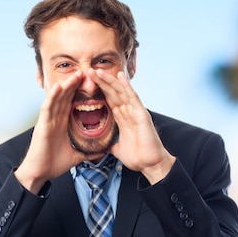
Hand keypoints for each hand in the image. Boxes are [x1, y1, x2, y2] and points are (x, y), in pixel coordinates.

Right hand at [15, 71, 86, 193]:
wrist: (40, 173)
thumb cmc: (54, 163)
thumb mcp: (77, 155)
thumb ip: (89, 150)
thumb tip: (103, 150)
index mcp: (63, 123)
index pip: (73, 104)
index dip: (82, 93)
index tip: (93, 84)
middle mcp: (56, 119)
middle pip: (66, 97)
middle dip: (76, 84)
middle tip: (87, 72)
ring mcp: (48, 120)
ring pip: (57, 98)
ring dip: (66, 85)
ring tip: (76, 74)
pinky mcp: (42, 124)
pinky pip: (47, 107)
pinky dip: (52, 96)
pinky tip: (58, 87)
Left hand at [89, 69, 174, 183]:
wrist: (150, 165)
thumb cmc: (138, 157)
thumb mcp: (117, 150)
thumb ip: (110, 144)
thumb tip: (100, 146)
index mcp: (123, 119)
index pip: (109, 100)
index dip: (99, 91)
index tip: (87, 83)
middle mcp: (129, 112)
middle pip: (113, 93)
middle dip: (101, 82)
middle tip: (88, 71)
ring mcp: (135, 112)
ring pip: (120, 92)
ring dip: (109, 80)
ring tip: (97, 71)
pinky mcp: (141, 114)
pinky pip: (132, 97)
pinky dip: (126, 86)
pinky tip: (120, 76)